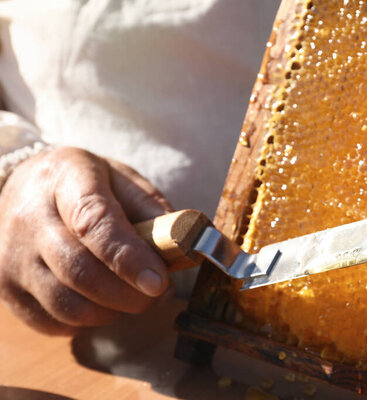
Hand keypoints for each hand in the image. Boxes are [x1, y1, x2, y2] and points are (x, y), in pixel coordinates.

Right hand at [0, 147, 172, 334]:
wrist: (26, 186)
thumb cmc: (85, 184)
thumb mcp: (122, 178)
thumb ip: (152, 209)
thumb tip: (181, 245)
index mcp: (66, 180)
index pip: (94, 224)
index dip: (129, 259)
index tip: (159, 282)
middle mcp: (30, 218)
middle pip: (79, 271)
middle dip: (128, 294)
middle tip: (157, 294)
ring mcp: (12, 256)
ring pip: (65, 304)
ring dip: (111, 312)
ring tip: (132, 298)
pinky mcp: (6, 286)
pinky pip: (50, 321)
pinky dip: (85, 323)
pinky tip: (102, 304)